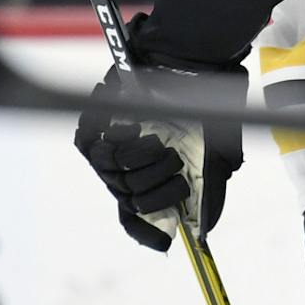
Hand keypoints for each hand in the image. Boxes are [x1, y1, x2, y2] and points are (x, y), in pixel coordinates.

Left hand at [73, 16, 244, 251]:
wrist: (191, 62)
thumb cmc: (203, 107)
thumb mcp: (216, 155)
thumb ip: (209, 192)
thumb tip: (203, 232)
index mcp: (152, 178)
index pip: (136, 218)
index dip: (146, 232)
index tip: (163, 242)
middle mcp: (128, 168)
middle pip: (129, 198)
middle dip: (157, 184)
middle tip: (175, 160)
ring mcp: (109, 147)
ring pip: (111, 171)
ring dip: (140, 159)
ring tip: (159, 139)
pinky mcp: (94, 121)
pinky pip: (88, 141)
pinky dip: (112, 135)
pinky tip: (132, 125)